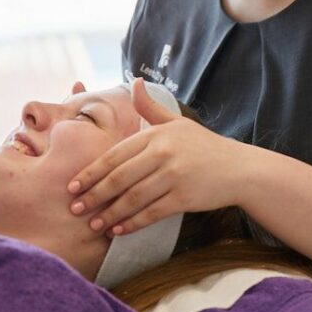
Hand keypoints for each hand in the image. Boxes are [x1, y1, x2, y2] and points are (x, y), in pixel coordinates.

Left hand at [67, 78, 247, 235]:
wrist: (238, 168)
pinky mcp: (184, 197)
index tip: (72, 186)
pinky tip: (118, 230)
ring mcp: (173, 176)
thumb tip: (133, 82)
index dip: (91, 172)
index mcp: (156, 134)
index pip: (115, 155)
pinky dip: (132, 223)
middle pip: (119, 178)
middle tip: (75, 209)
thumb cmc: (204, 145)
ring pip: (132, 198)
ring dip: (109, 214)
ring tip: (93, 225)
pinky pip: (151, 213)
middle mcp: (162, 153)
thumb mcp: (177, 122)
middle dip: (93, 195)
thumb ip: (150, 106)